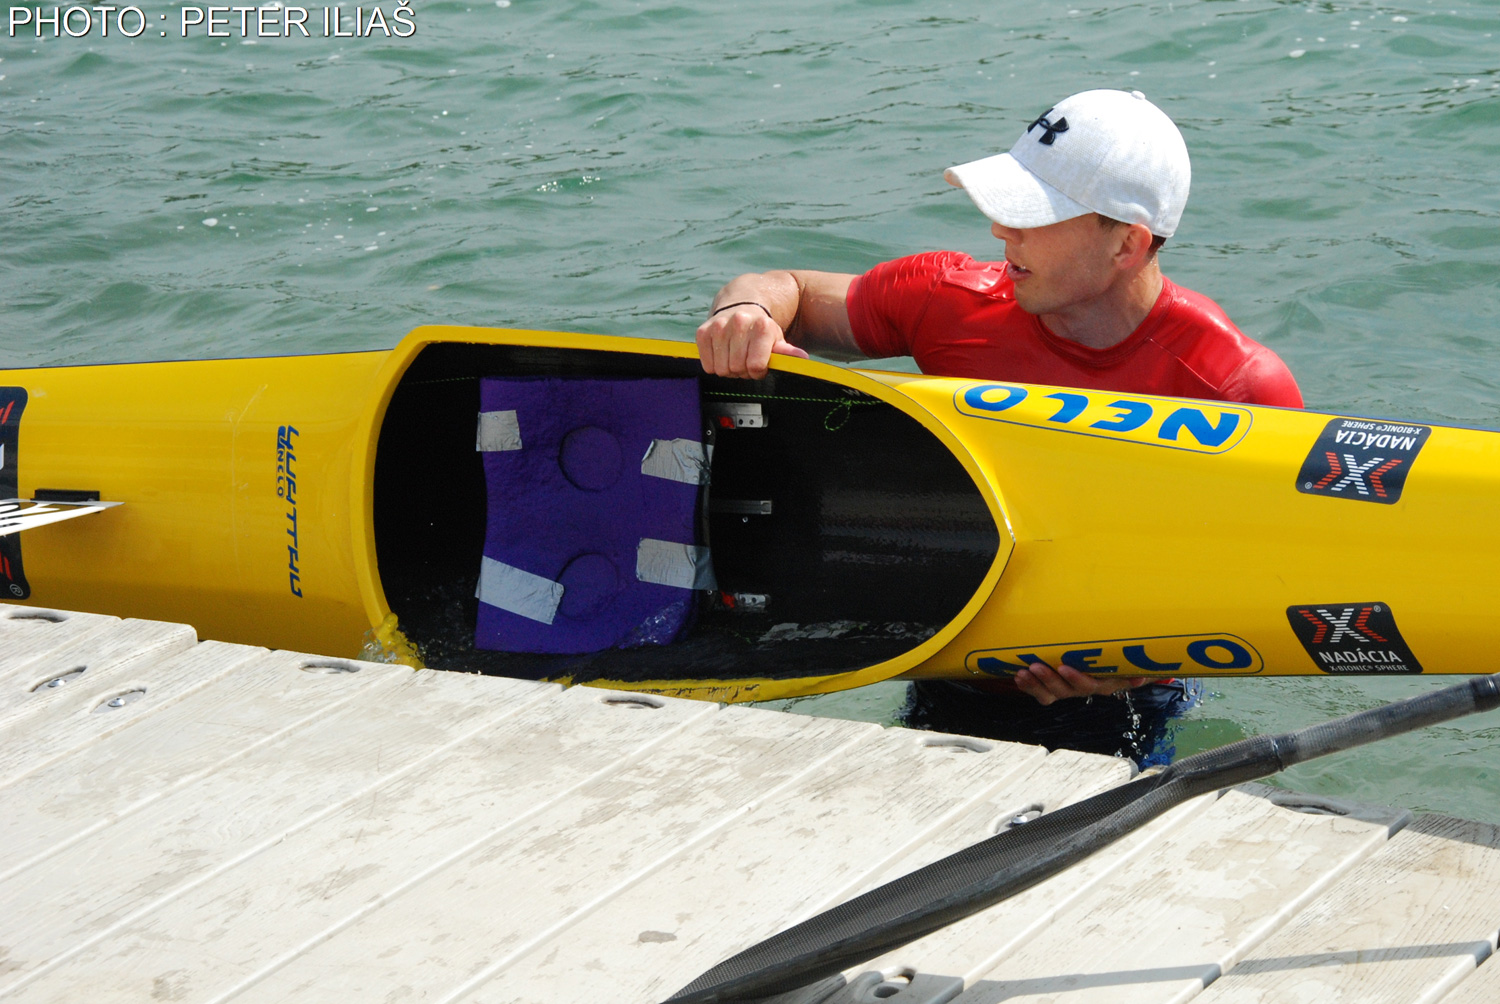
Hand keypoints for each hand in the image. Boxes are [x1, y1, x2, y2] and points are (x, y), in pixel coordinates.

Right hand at [696, 303, 808, 378]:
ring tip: (734, 356)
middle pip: (738, 369)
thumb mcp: (776, 339)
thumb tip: (802, 357)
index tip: (759, 365)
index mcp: (762, 326)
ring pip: (722, 369)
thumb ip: (786, 352)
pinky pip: (707, 365)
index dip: (758, 371)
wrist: (740, 305)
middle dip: (743, 371)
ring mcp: (719, 326)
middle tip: (745, 360)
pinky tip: (722, 353)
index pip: (756, 366)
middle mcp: (740, 322)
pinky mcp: (703, 332)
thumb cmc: (760, 330)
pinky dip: (714, 365)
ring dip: (728, 369)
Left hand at [1014, 661, 1147, 705]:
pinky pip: (1042, 695)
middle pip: (1069, 690)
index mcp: (1104, 681)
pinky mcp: (1054, 691)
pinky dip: (1029, 687)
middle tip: (1036, 666)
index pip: (1094, 684)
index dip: (1077, 678)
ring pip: (1053, 694)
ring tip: (1023, 672)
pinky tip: (1019, 677)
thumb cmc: (1114, 654)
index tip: (1064, 667)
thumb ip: (1129, 661)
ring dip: (1036, 684)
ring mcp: (1070, 690)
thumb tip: (1141, 677)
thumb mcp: (1122, 654)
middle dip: (1051, 679)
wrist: (1099, 658)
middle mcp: (1086, 688)